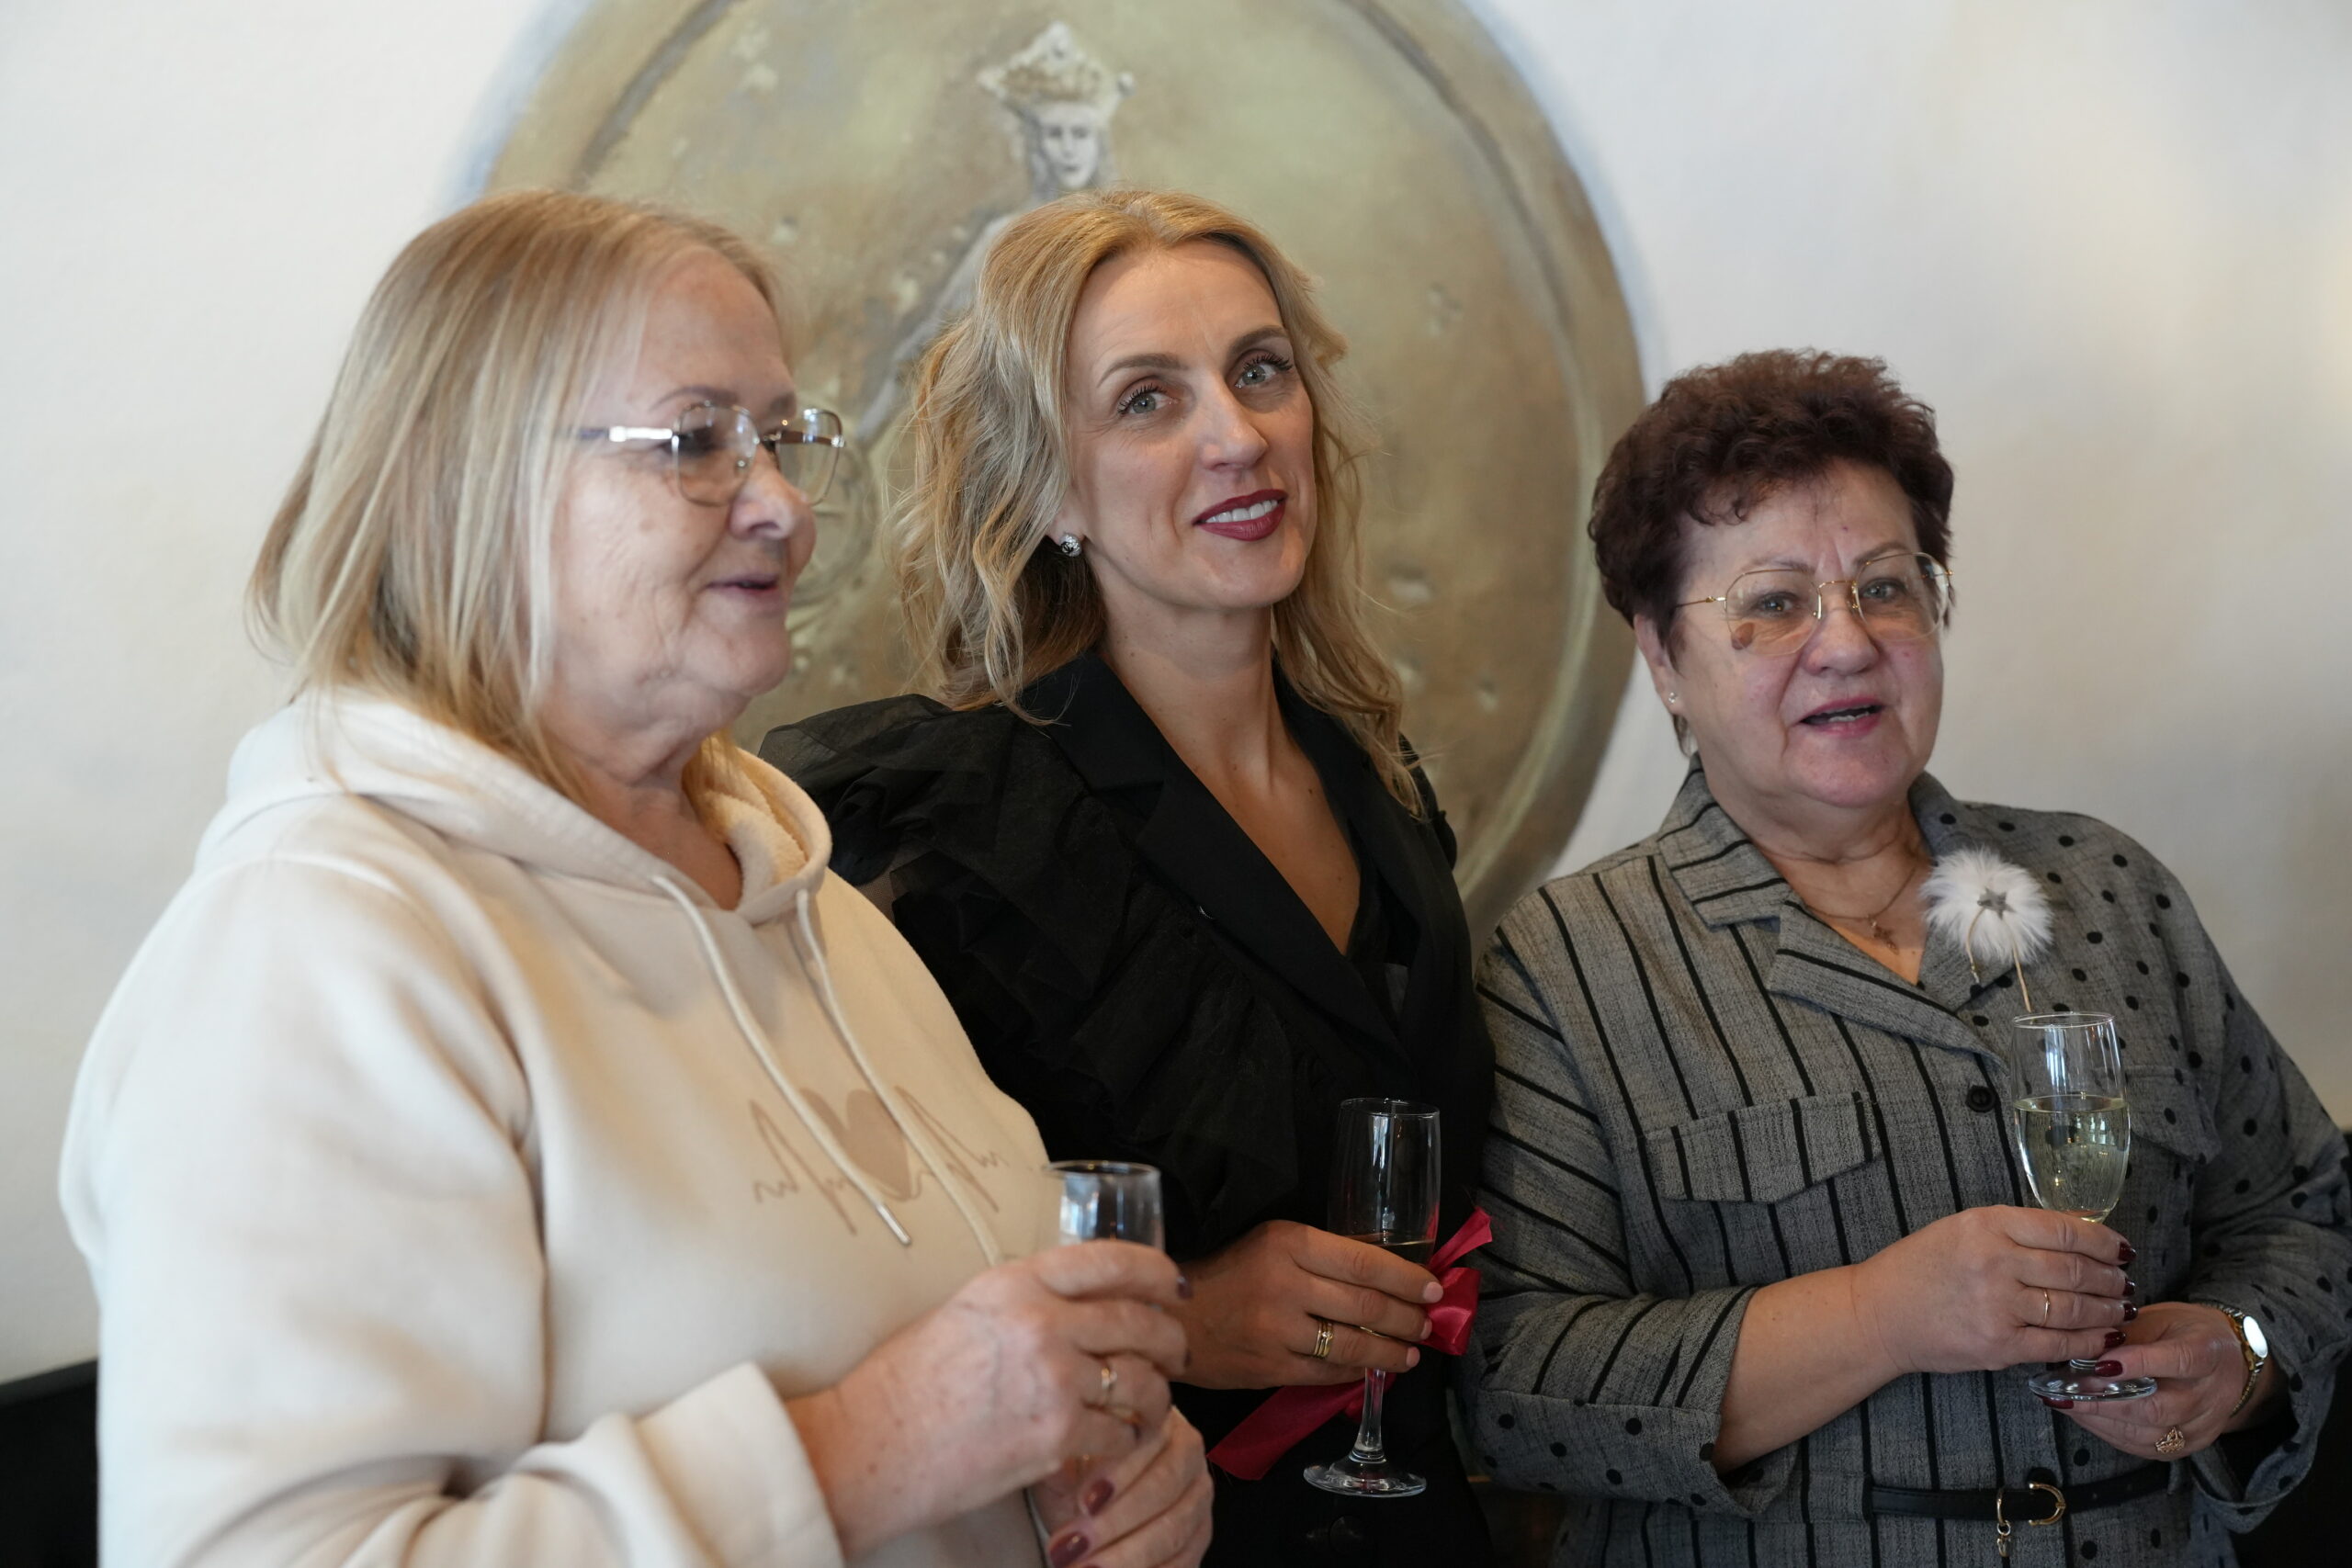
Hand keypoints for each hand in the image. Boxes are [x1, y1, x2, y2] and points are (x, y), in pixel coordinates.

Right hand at [788, 1241, 1188, 1558]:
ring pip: (1141, 1379)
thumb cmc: (902, 1386)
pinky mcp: (1057, 1435)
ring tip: (1150, 1403)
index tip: (1174, 1282)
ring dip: (1156, 1394)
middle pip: (1140, 1319)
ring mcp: (1053, 1380)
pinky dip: (1126, 1438)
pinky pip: (1121, 1432)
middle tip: (1176, 1350)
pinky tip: (1116, 1440)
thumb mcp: (964, 1312)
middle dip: (1170, 1338)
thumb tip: (1072, 1303)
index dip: (1154, 1269)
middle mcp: (1040, 1323)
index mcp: (1014, 1283)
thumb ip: (1021, 1301)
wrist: (868, 1447)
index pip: (1108, 1260)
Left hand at [1033, 1410, 1212, 1567]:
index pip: (1147, 1445)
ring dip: (1126, 1556)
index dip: (1117, 1476)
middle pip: (1164, 1489)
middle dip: (1116, 1522)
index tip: (1083, 1501)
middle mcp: (1189, 1456)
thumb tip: (1055, 1455)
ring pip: (1173, 1531)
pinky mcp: (1199, 1537)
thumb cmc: (1077, 1474)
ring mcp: (1198, 1499)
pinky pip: (1183, 1562)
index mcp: (1159, 1421)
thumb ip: (1065, 1453)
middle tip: (1074, 1544)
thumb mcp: (1065, 1458)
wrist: (1090, 1505)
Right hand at [1172, 1219, 1440, 1388]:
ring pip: (1353, 1342)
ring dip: (1390, 1351)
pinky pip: (1329, 1371)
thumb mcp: (1270, 1244)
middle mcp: (1286, 1284)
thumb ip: (1319, 1256)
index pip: (1363, 1261)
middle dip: (1406, 1317)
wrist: (1171, 1316)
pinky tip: (1372, 1370)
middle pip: (1365, 1303)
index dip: (1406, 1278)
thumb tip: (1383, 1277)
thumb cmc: (1226, 1274)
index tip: (1433, 1288)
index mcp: (1288, 1243)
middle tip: (1427, 1324)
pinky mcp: (1272, 1367)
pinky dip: (1357, 1371)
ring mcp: (1279, 1330)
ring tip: (1409, 1352)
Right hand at [1850, 1206, 2131, 1377]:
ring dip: (2107, 1311)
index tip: (2120, 1249)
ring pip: (2075, 1308)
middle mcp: (1995, 1261)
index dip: (2103, 1241)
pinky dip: (2088, 1342)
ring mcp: (1998, 1305)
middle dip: (2111, 1279)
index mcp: (1987, 1224)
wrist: (1879, 1313)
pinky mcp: (2000, 1345)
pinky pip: (2059, 1343)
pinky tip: (2103, 1337)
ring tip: (2120, 1309)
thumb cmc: (1919, 1268)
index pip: (2065, 1229)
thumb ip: (2015, 1230)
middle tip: (2125, 1283)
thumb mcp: (1962, 1229)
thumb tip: (2079, 1233)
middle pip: (2076, 1270)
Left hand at [2047, 1302, 2264, 1458]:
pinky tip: (2085, 1416)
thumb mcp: (2159, 1319)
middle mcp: (2212, 1395)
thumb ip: (2126, 1335)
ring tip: (2066, 1402)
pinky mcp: (2188, 1446)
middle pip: (2159, 1407)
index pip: (2178, 1360)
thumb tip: (2081, 1349)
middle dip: (2106, 1401)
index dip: (2139, 1363)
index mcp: (2209, 1352)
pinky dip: (2110, 1433)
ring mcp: (2202, 1426)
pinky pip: (2145, 1447)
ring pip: (2149, 1434)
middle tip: (2066, 1389)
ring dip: (2101, 1420)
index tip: (2098, 1364)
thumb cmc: (2183, 1332)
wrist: (2225, 1362)